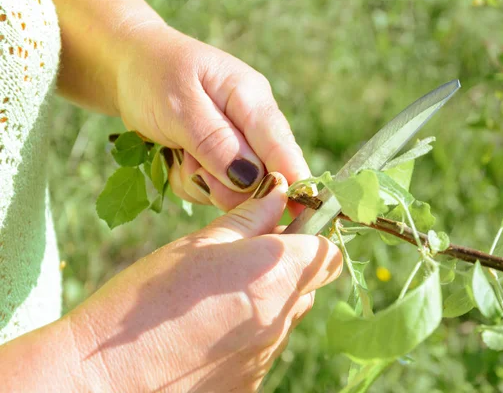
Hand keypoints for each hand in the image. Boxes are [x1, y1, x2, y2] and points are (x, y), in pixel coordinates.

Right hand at [68, 173, 341, 391]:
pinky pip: (263, 347)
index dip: (315, 234)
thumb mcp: (197, 245)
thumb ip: (248, 221)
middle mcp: (282, 320)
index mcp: (274, 276)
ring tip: (216, 296)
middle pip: (309, 284)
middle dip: (290, 265)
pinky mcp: (252, 382)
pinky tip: (208, 329)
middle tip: (244, 255)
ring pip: (286, 315)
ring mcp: (268, 356)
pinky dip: (247, 332)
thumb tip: (280, 196)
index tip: (290, 226)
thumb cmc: (146, 301)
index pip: (328, 252)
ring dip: (267, 298)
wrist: (106, 378)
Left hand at [115, 24, 310, 211]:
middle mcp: (252, 126)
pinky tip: (173, 158)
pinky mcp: (219, 162)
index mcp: (252, 99)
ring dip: (201, 182)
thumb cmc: (154, 75)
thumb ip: (217, 143)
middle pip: (262, 177)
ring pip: (235, 189)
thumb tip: (255, 180)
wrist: (126, 67)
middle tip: (188, 164)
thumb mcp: (180, 106)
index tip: (303, 211)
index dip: (296, 181)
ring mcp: (236, 146)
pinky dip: (190, 182)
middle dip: (224, 183)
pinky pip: (213, 190)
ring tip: (176, 153)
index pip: (282, 146)